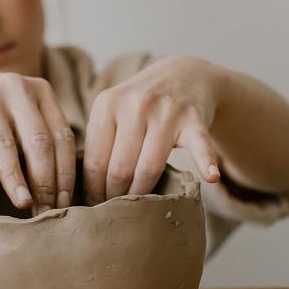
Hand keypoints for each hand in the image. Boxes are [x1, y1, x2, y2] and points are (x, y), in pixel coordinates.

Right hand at [0, 67, 76, 212]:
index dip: (67, 172)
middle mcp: (16, 88)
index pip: (62, 136)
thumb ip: (39, 135)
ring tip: (22, 204)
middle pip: (39, 141)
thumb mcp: (18, 113)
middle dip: (45, 181)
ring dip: (15, 178)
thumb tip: (63, 191)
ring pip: (5, 144)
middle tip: (46, 211)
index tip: (65, 203)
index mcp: (40, 91)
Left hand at [83, 55, 222, 204]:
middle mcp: (135, 105)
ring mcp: (166, 111)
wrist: (183, 75)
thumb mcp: (112, 110)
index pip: (95, 161)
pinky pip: (200, 145)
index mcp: (107, 104)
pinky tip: (211, 177)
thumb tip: (77, 187)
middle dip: (115, 196)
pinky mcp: (194, 119)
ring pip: (149, 167)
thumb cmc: (140, 104)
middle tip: (114, 213)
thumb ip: (97, 140)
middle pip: (120, 169)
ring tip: (138, 209)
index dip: (93, 189)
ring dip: (142, 194)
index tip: (92, 206)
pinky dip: (206, 161)